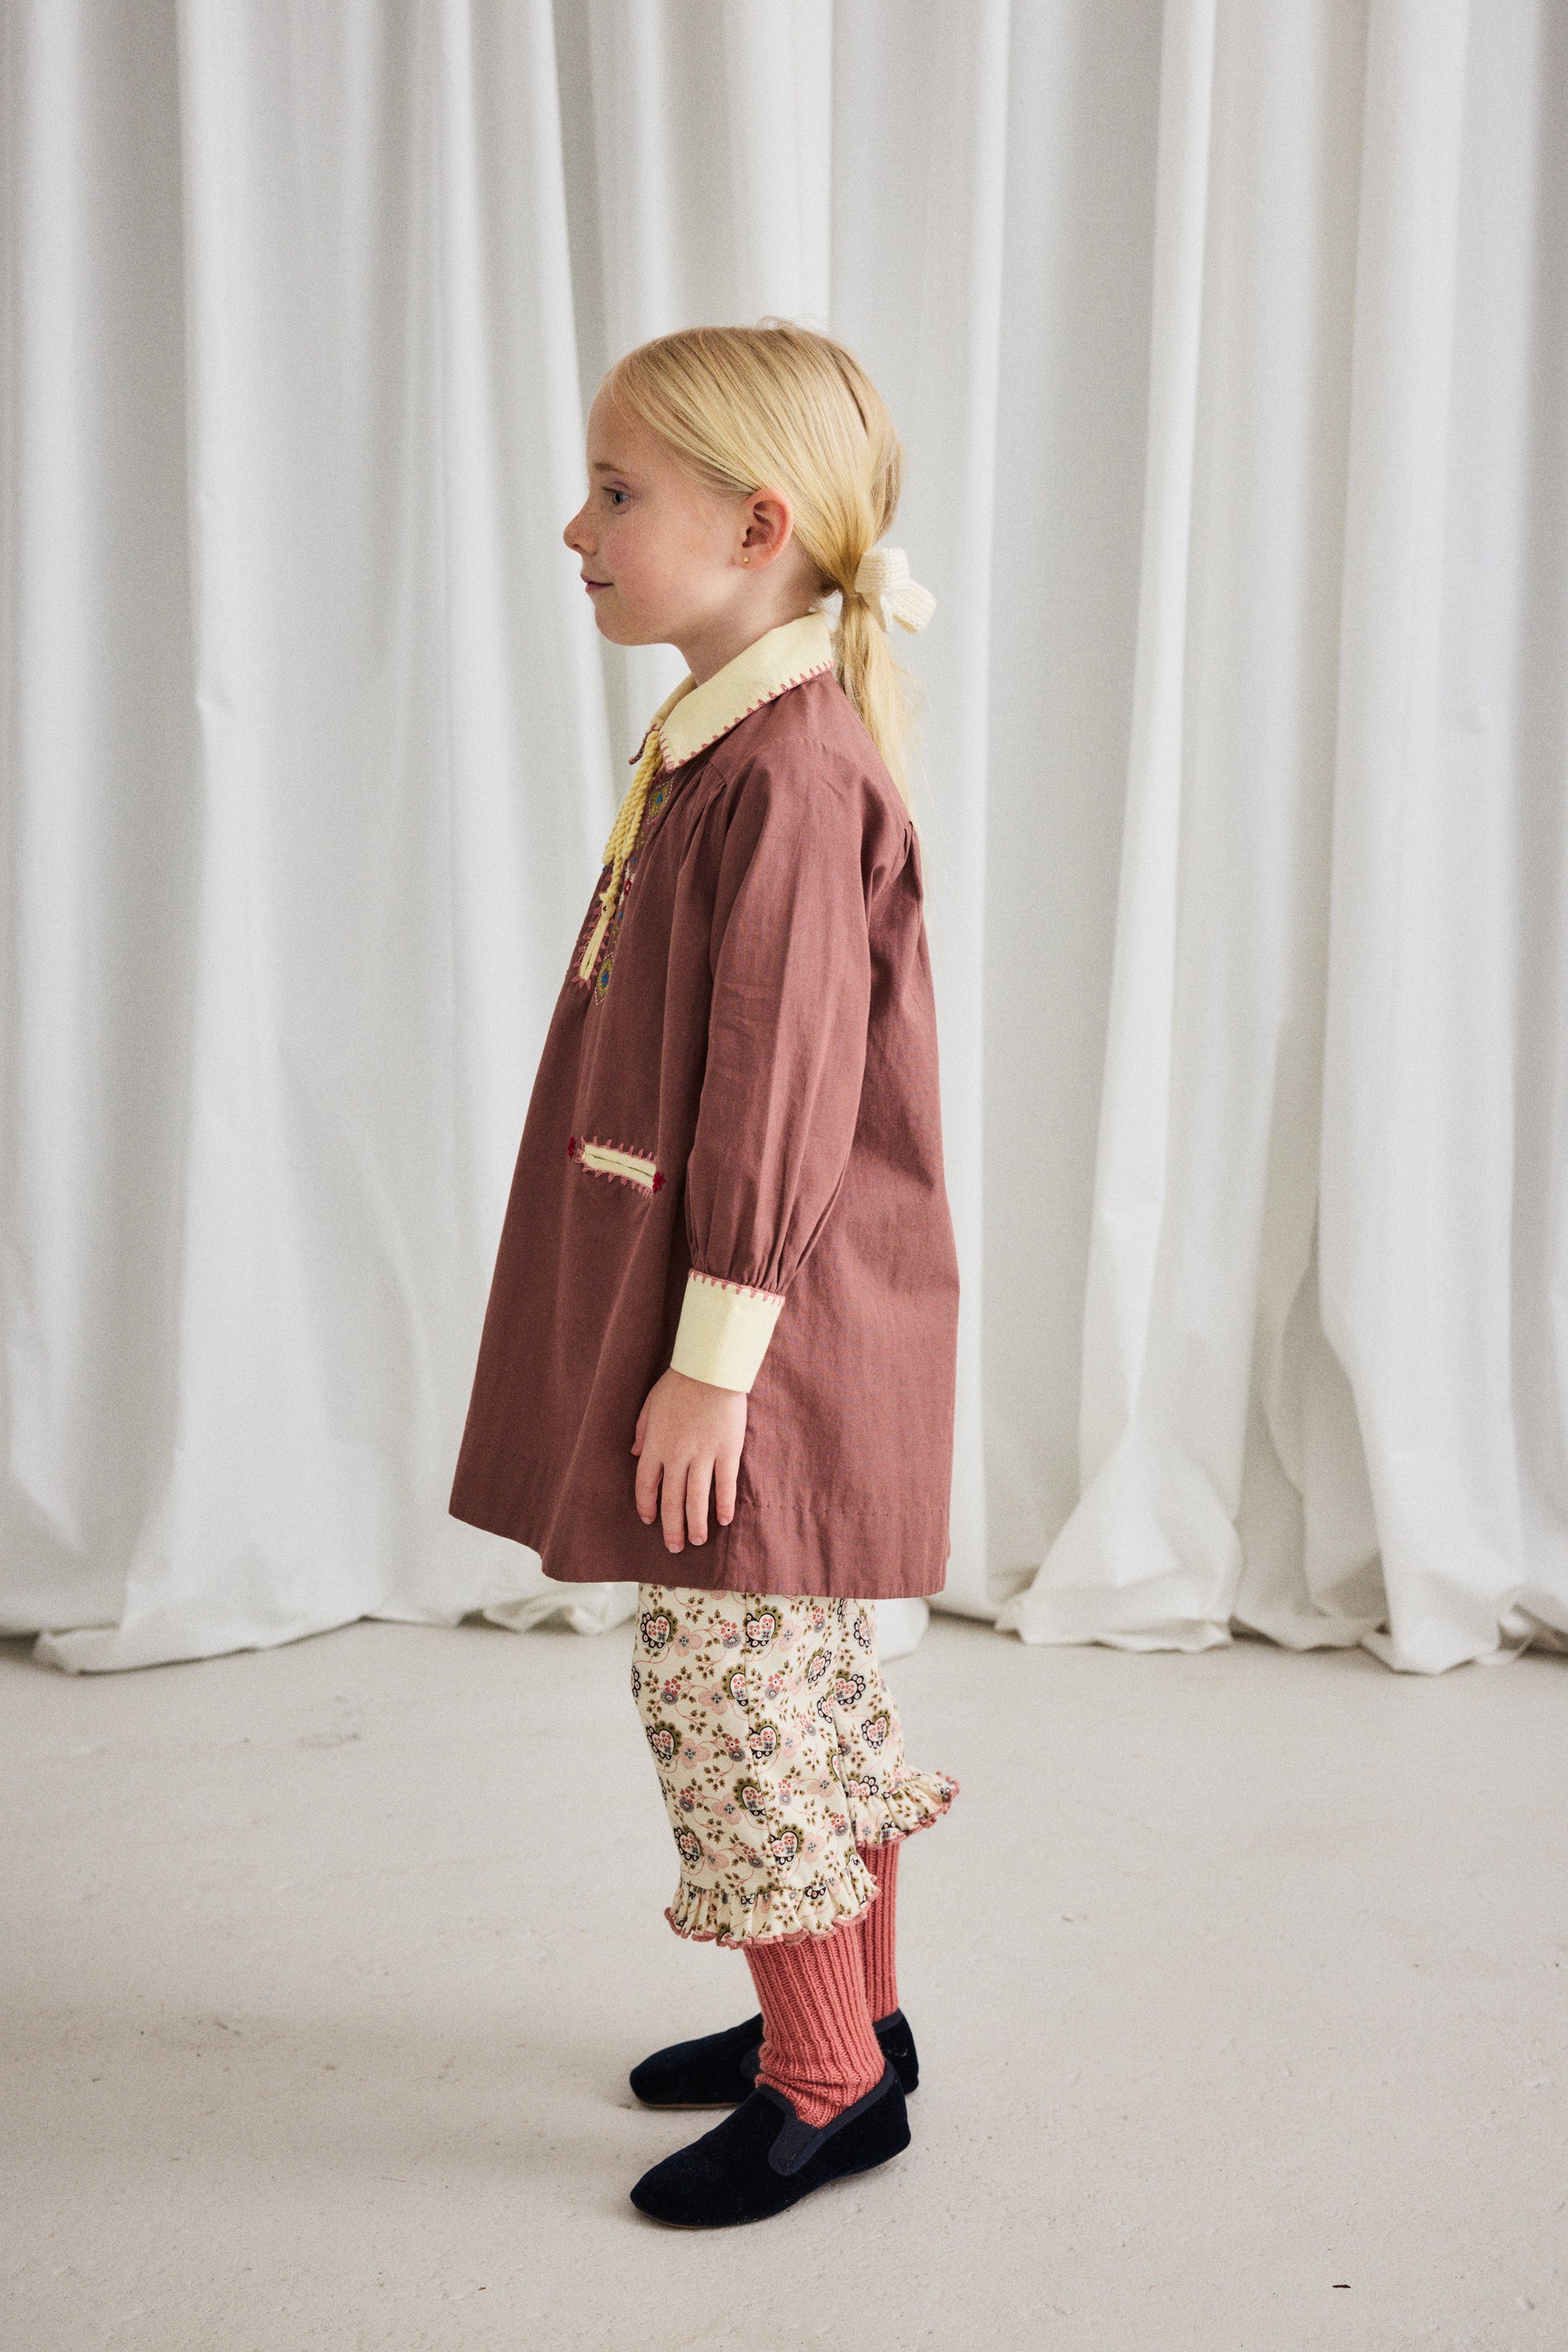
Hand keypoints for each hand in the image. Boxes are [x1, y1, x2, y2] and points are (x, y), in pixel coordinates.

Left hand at [632, 1367, 747, 1552]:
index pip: (646, 1484)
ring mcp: (703, 1455)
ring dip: (696, 1523)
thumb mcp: (650, 1405)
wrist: (710, 1369)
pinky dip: (723, 1504)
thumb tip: (635, 1453)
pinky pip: (725, 1484)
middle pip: (671, 1499)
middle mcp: (677, 1456)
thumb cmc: (679, 1383)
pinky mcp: (727, 1451)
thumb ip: (641, 1431)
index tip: (650, 1521)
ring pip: (697, 1498)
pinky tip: (724, 1520)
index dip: (647, 1505)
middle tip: (675, 1547)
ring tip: (698, 1541)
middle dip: (672, 1527)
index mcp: (656, 1445)